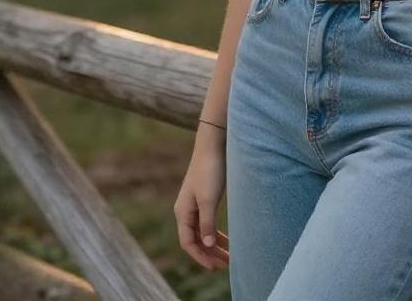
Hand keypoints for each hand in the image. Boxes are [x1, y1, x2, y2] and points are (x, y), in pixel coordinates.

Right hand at [173, 124, 229, 269]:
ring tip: (229, 256)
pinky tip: (227, 239)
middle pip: (195, 240)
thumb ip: (207, 224)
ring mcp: (195, 204)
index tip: (216, 266)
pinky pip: (208, 223)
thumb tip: (207, 245)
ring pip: (202, 232)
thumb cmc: (210, 171)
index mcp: (183, 212)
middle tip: (226, 265)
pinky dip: (216, 233)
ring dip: (214, 245)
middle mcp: (186, 210)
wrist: (213, 145)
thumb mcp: (209, 200)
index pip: (188, 243)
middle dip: (209, 254)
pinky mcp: (204, 198)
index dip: (201, 257)